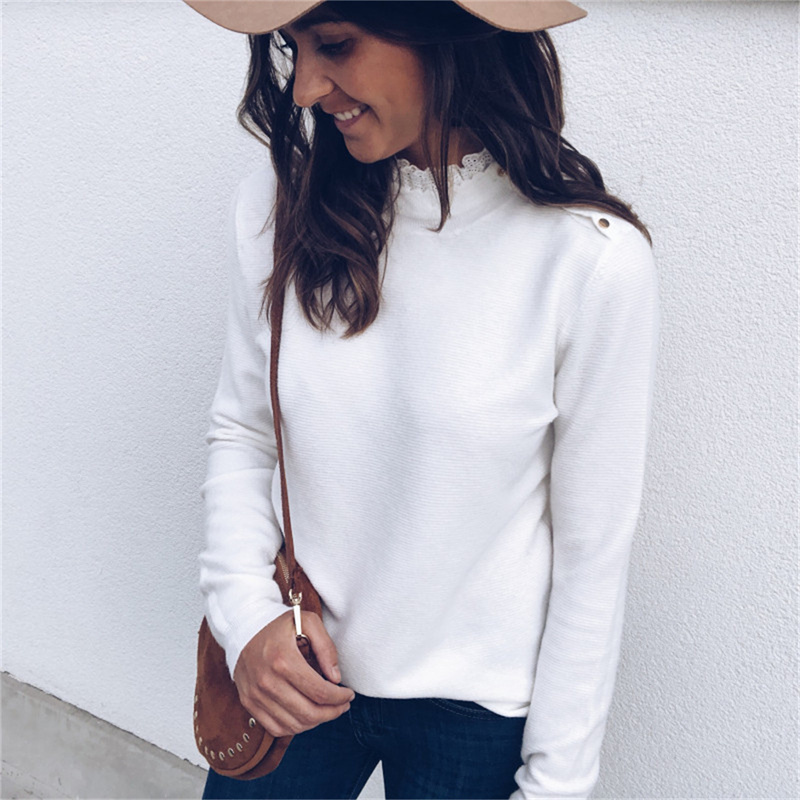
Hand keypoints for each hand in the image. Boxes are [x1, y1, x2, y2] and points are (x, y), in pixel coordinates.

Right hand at [232, 609, 355, 737]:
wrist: (243, 627)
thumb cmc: (280, 624)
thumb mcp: (308, 622)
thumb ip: (326, 647)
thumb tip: (336, 678)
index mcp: (284, 660)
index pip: (319, 692)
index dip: (340, 698)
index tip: (349, 694)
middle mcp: (267, 681)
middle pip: (309, 713)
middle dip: (333, 712)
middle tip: (343, 705)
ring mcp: (256, 695)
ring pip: (294, 725)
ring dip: (316, 722)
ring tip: (327, 710)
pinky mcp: (249, 702)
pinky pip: (275, 728)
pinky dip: (295, 727)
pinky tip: (306, 715)